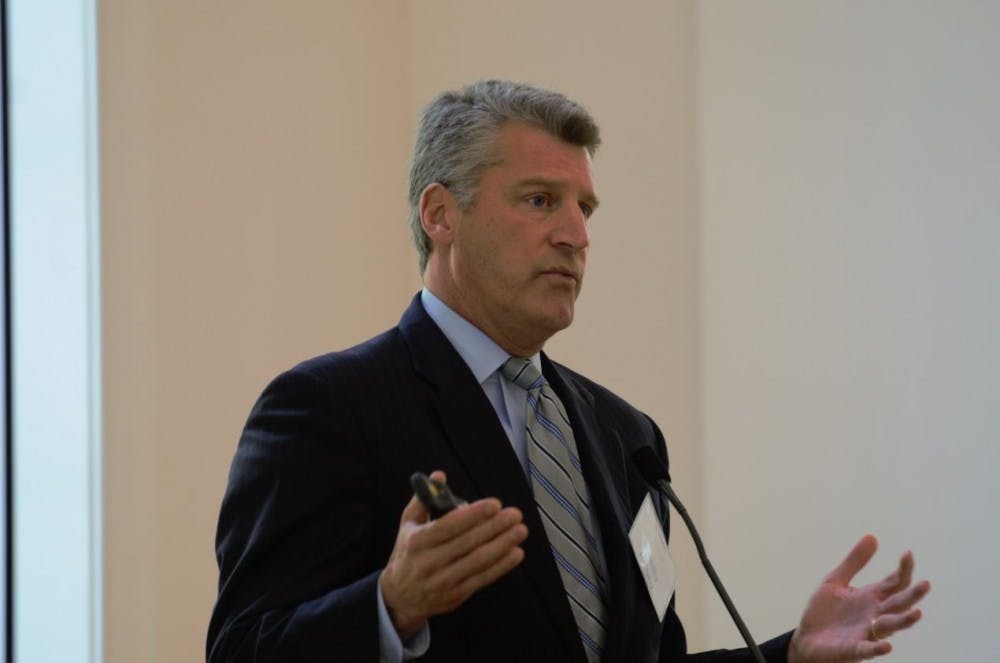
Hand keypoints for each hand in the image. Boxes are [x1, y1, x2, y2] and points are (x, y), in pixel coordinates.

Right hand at [379, 471, 527, 637]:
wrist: (399, 598)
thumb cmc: (408, 554)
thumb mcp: (407, 525)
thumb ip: (423, 499)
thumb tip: (439, 475)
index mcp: (418, 541)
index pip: (449, 525)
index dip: (473, 515)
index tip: (494, 504)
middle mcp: (430, 561)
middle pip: (467, 542)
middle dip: (494, 527)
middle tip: (514, 514)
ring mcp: (444, 580)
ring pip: (478, 561)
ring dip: (502, 544)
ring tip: (520, 530)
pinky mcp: (457, 595)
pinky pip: (483, 578)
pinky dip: (502, 566)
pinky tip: (516, 553)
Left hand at [789, 534, 930, 661]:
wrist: (806, 639)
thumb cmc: (824, 612)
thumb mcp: (835, 581)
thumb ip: (854, 562)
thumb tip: (873, 536)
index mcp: (871, 597)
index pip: (894, 583)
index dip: (903, 569)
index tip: (908, 553)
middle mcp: (874, 614)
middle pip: (898, 604)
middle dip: (912, 595)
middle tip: (925, 584)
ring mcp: (866, 632)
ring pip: (890, 626)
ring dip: (903, 621)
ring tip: (917, 613)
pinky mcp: (853, 649)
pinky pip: (869, 649)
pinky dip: (878, 647)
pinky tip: (887, 646)